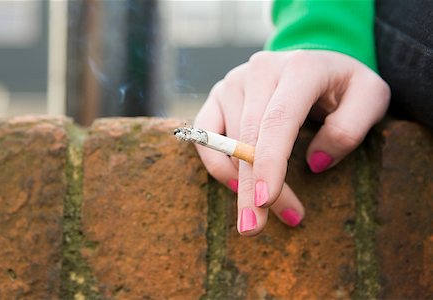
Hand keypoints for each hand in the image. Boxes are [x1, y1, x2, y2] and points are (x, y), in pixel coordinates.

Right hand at [194, 50, 389, 235]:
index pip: (278, 119)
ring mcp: (234, 82)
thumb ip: (351, 127)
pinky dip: (219, 165)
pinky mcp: (217, 96)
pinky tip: (238, 185)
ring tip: (269, 210)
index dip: (269, 162)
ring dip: (243, 183)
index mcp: (300, 69)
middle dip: (249, 188)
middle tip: (254, 228)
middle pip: (248, 137)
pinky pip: (206, 138)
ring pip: (228, 143)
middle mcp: (260, 70)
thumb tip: (314, 162)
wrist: (315, 61)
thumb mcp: (370, 98)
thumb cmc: (343, 85)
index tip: (265, 201)